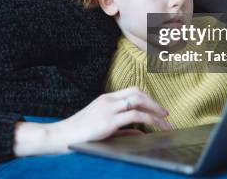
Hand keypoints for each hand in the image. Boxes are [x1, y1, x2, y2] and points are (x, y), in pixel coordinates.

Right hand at [48, 87, 170, 152]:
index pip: (132, 91)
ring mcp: (108, 109)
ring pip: (138, 102)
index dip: (148, 98)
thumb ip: (121, 128)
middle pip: (138, 93)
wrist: (61, 135)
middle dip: (155, 103)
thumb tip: (140, 132)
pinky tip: (154, 128)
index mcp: (105, 99)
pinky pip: (134, 116)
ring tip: (165, 123)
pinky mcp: (108, 121)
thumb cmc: (79, 133)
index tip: (158, 109)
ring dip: (155, 111)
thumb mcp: (102, 128)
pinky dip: (148, 120)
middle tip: (166, 115)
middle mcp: (108, 100)